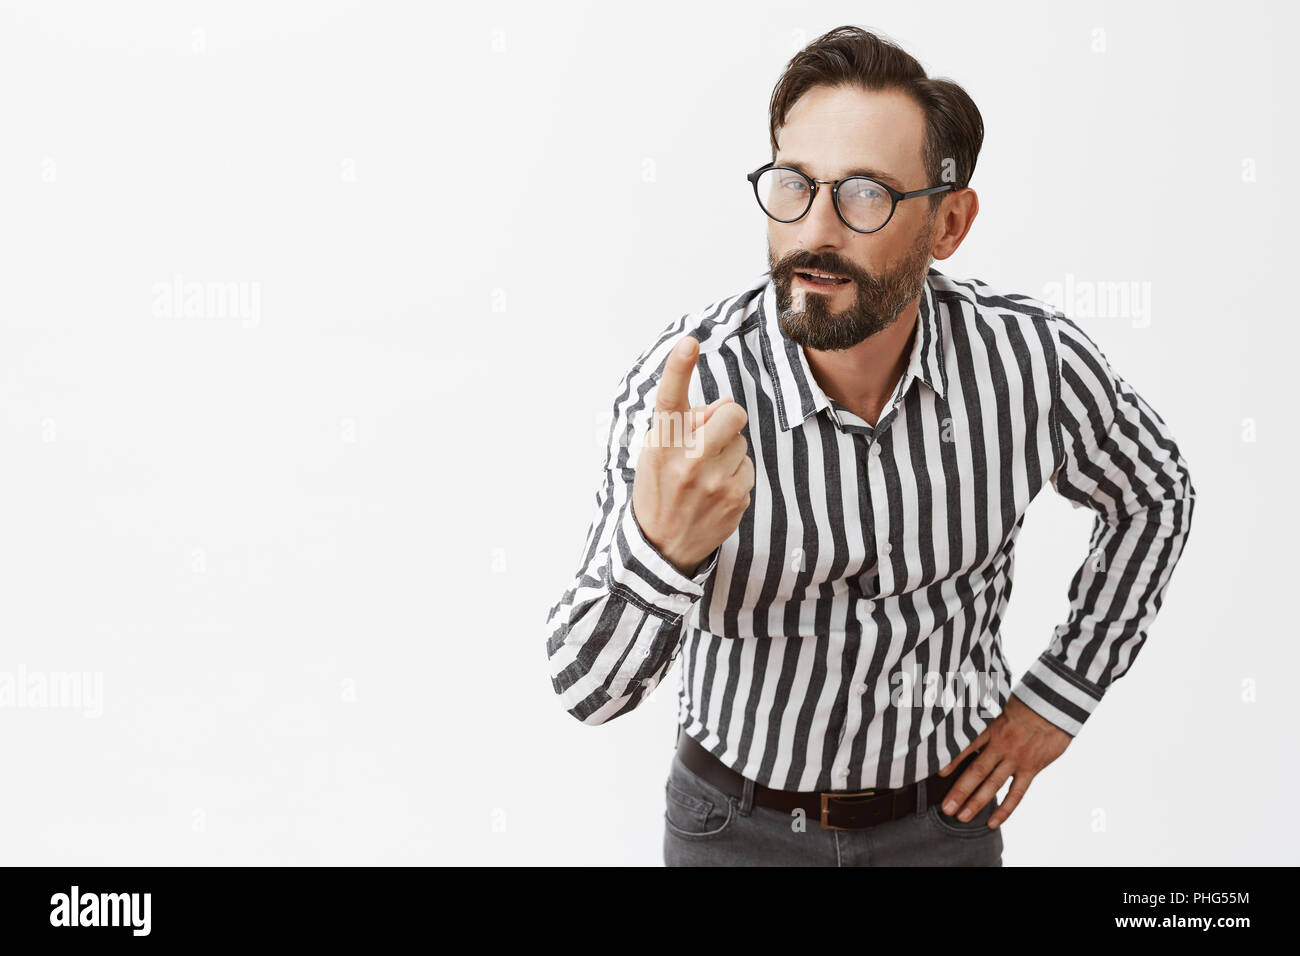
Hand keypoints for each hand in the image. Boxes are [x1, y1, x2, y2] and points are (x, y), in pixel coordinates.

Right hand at [631, 336, 754, 576]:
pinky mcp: (736, 498)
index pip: (669, 398)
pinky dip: (735, 475)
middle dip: (727, 417)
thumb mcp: (656, 453)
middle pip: (731, 413)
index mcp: (661, 444)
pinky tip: (715, 493)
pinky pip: (747, 468)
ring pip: (741, 442)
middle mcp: (688, 460)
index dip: (678, 368)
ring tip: (706, 475)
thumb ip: (685, 422)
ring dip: (728, 451)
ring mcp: (715, 481)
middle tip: (712, 434)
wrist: (662, 548)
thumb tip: (723, 406)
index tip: (689, 342)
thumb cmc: (659, 489)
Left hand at [936, 692, 1071, 828]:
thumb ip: (984, 716)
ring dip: (976, 802)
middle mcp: (1001, 747)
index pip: (967, 747)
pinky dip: (1004, 809)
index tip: (938, 775)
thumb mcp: (1000, 705)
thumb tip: (966, 715)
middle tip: (945, 808)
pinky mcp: (1031, 768)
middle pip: (977, 772)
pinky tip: (993, 822)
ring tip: (961, 817)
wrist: (1055, 707)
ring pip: (993, 785)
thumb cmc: (1027, 703)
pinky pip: (1016, 793)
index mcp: (991, 729)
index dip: (952, 761)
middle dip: (960, 791)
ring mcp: (1016, 760)